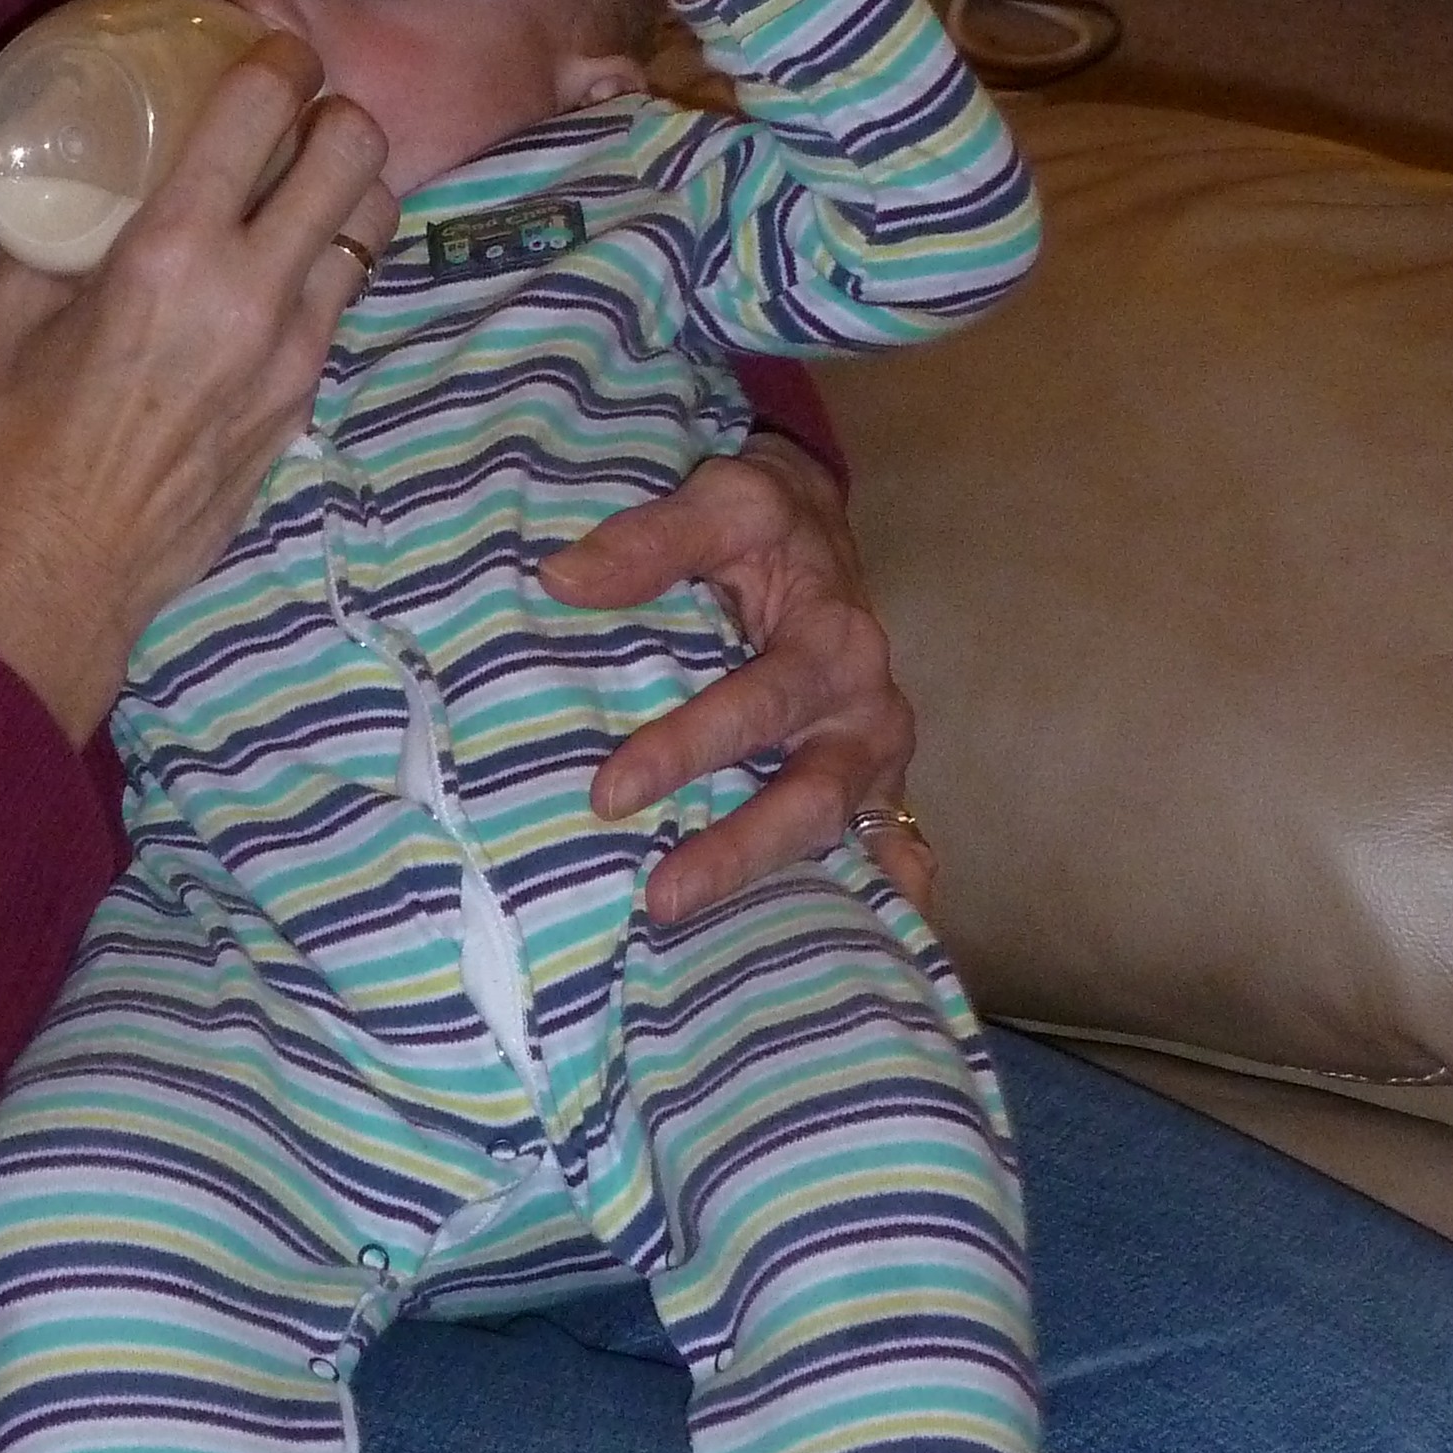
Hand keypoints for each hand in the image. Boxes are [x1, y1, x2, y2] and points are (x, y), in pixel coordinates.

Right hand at [0, 43, 399, 742]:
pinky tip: (278, 270)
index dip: (278, 54)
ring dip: (345, 192)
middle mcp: (253, 294)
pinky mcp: (305, 403)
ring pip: (372, 227)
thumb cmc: (13, 454)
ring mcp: (294, 354)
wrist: (62, 585)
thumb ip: (40, 236)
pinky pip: (344, 302)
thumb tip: (51, 175)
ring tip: (300, 187)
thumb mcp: (6, 321)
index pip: (265, 109)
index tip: (264, 41)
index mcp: (170, 256)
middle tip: (293, 112)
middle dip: (332, 113)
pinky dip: (326, 266)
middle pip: (356, 152)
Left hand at [539, 434, 930, 921]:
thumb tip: (563, 580)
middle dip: (738, 852)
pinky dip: (881, 895)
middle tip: (660, 898)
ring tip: (709, 931)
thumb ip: (649, 541)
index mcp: (834, 642)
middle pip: (811, 797)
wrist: (818, 524)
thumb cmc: (765, 521)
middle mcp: (868, 709)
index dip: (686, 752)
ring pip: (835, 834)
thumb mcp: (720, 503)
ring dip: (776, 885)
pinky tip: (860, 950)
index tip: (609, 794)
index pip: (756, 707)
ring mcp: (878, 755)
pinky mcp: (876, 784)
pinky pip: (889, 848)